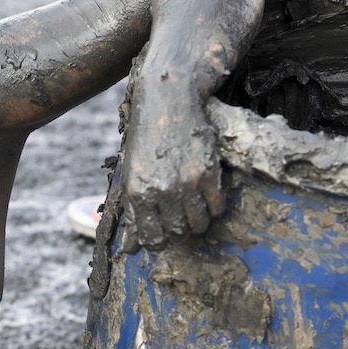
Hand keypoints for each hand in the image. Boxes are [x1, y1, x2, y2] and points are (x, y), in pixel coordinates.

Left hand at [119, 76, 224, 252]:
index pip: (150, 238)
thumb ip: (134, 209)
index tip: (163, 237)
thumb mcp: (132, 172)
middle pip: (176, 233)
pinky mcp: (207, 174)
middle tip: (180, 218)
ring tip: (194, 207)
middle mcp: (160, 191)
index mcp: (137, 192)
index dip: (158, 243)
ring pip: (198, 224)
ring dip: (198, 222)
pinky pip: (216, 207)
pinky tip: (207, 194)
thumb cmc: (147, 137)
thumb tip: (132, 248)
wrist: (167, 100)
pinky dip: (214, 207)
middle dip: (179, 232)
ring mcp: (185, 184)